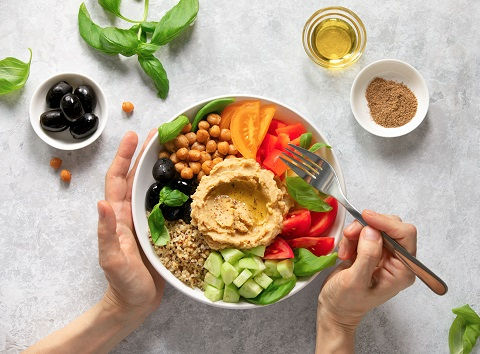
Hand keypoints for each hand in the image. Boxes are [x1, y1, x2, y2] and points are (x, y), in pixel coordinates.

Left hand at [97, 130, 163, 317]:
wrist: (135, 303)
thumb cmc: (122, 283)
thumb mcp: (111, 259)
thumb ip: (106, 233)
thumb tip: (101, 203)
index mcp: (119, 215)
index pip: (118, 179)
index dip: (124, 156)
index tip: (133, 135)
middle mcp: (132, 212)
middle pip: (136, 176)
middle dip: (144, 153)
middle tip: (159, 132)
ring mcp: (147, 219)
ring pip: (152, 186)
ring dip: (161, 166)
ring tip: (175, 148)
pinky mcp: (161, 228)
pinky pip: (168, 202)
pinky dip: (175, 187)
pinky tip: (188, 180)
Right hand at [316, 210, 415, 351]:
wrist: (334, 310)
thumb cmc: (346, 303)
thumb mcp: (356, 281)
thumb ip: (367, 256)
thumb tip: (372, 230)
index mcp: (402, 270)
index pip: (405, 235)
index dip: (387, 223)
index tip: (366, 217)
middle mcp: (397, 261)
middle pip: (390, 227)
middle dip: (368, 227)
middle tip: (350, 236)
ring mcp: (384, 255)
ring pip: (374, 227)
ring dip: (356, 234)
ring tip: (345, 252)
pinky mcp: (370, 251)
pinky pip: (363, 232)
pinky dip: (351, 238)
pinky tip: (345, 253)